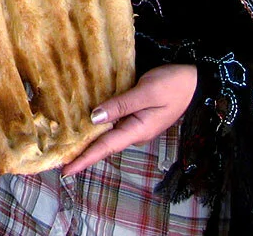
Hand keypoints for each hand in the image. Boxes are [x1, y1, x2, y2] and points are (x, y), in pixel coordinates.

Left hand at [60, 64, 197, 174]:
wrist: (195, 81)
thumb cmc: (173, 85)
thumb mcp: (146, 92)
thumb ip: (120, 105)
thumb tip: (94, 117)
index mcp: (138, 130)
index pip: (105, 148)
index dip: (84, 159)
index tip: (65, 171)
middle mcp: (134, 132)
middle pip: (103, 144)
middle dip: (81, 152)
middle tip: (57, 158)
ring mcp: (135, 124)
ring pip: (106, 133)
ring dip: (87, 138)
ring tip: (64, 143)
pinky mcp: (135, 115)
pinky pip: (112, 122)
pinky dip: (96, 125)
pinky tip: (83, 122)